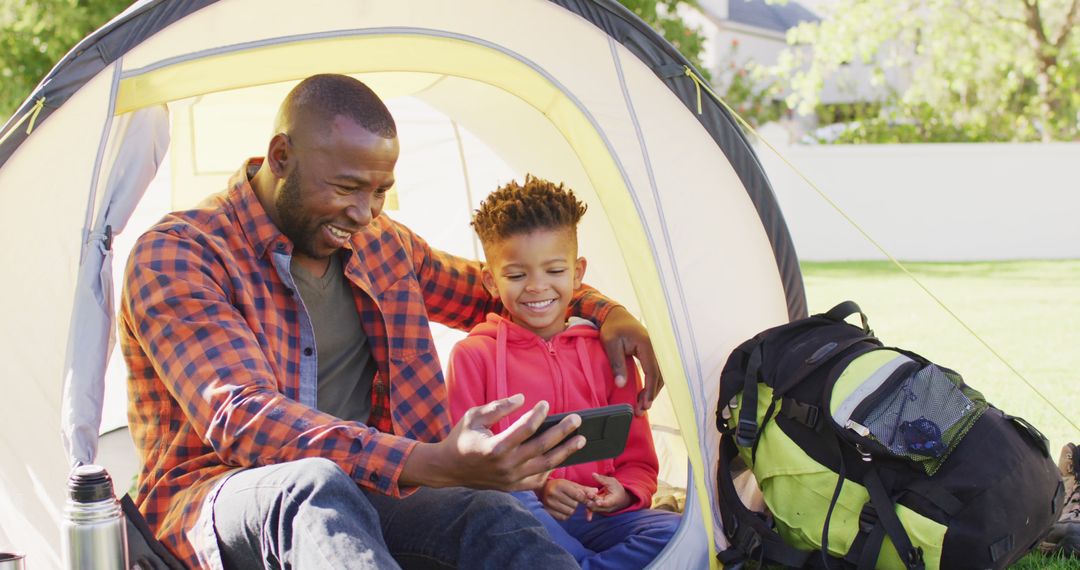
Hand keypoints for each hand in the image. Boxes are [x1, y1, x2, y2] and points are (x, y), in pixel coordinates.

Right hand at [399, 394, 584, 490]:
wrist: (448, 469)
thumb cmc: (461, 438)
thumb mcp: (474, 416)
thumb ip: (498, 407)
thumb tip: (522, 398)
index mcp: (494, 447)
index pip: (524, 429)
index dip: (538, 415)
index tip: (546, 404)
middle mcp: (505, 465)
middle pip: (542, 447)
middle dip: (562, 432)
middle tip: (577, 420)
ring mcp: (510, 479)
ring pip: (545, 465)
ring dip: (565, 451)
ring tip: (580, 440)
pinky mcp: (512, 487)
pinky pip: (537, 480)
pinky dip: (551, 470)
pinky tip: (562, 458)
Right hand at [540, 478, 598, 520]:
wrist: (542, 489)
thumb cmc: (559, 486)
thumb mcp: (570, 484)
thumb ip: (583, 489)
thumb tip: (595, 492)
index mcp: (560, 485)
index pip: (577, 495)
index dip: (585, 499)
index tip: (591, 502)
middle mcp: (553, 494)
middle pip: (574, 505)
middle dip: (576, 503)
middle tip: (572, 500)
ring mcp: (549, 503)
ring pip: (569, 512)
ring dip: (571, 509)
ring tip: (566, 503)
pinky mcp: (548, 511)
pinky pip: (563, 517)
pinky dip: (566, 515)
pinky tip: (562, 508)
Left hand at [585, 473, 630, 515]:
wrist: (620, 497)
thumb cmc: (616, 488)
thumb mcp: (611, 482)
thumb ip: (602, 479)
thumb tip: (593, 474)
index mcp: (613, 501)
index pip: (607, 503)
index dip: (601, 503)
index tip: (597, 502)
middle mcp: (607, 508)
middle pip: (597, 506)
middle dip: (591, 501)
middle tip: (587, 495)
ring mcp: (602, 509)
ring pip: (593, 508)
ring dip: (587, 502)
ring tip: (581, 496)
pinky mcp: (598, 509)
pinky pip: (591, 509)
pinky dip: (588, 509)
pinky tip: (585, 511)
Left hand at [599, 306, 662, 413]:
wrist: (615, 315)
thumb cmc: (612, 328)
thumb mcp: (610, 344)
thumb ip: (617, 363)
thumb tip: (621, 384)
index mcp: (647, 345)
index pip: (652, 372)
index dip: (650, 390)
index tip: (645, 405)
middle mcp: (656, 348)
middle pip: (660, 376)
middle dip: (652, 394)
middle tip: (641, 410)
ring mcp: (656, 350)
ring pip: (660, 375)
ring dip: (653, 390)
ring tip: (642, 405)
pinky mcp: (652, 353)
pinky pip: (656, 370)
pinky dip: (652, 383)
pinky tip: (645, 393)